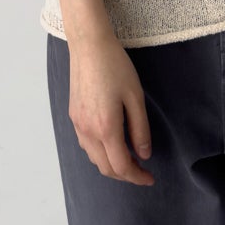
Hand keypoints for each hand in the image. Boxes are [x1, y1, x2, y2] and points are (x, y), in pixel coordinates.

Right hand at [67, 31, 154, 186]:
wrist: (89, 46)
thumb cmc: (116, 67)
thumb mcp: (135, 97)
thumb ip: (140, 129)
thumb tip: (144, 155)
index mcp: (106, 128)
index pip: (121, 166)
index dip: (137, 177)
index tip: (150, 178)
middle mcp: (88, 131)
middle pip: (105, 167)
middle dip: (125, 175)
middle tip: (143, 171)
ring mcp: (77, 124)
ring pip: (94, 158)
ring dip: (112, 165)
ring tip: (130, 159)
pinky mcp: (73, 116)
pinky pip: (86, 145)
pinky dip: (100, 153)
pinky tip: (112, 144)